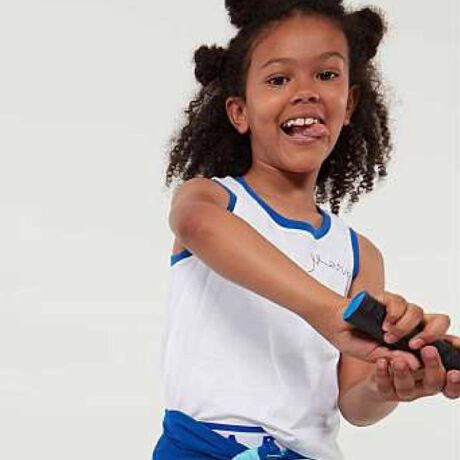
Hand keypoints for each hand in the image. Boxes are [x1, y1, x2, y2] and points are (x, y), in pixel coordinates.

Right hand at [335, 292, 450, 368]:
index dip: (451, 342)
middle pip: (438, 320)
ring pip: (417, 311)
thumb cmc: (355, 340)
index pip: (439, 338)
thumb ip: (395, 359)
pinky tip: (384, 324)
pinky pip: (399, 302)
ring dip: (405, 326)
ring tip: (388, 336)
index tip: (456, 348)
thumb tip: (416, 364)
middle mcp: (410, 323)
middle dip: (433, 333)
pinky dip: (393, 314)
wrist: (334, 324)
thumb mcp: (375, 356)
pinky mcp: (386, 298)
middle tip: (417, 344)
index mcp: (412, 339)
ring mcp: (399, 310)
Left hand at [373, 345, 459, 400]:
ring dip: (403, 372)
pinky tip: (381, 361)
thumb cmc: (406, 349)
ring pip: (406, 387)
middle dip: (432, 367)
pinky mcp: (384, 390)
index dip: (456, 383)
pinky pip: (384, 385)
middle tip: (429, 350)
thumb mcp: (423, 342)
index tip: (454, 372)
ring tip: (399, 360)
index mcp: (437, 374)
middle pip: (433, 383)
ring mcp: (404, 390)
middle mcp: (423, 386)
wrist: (377, 363)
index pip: (452, 385)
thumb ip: (437, 341)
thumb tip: (456, 341)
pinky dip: (382, 373)